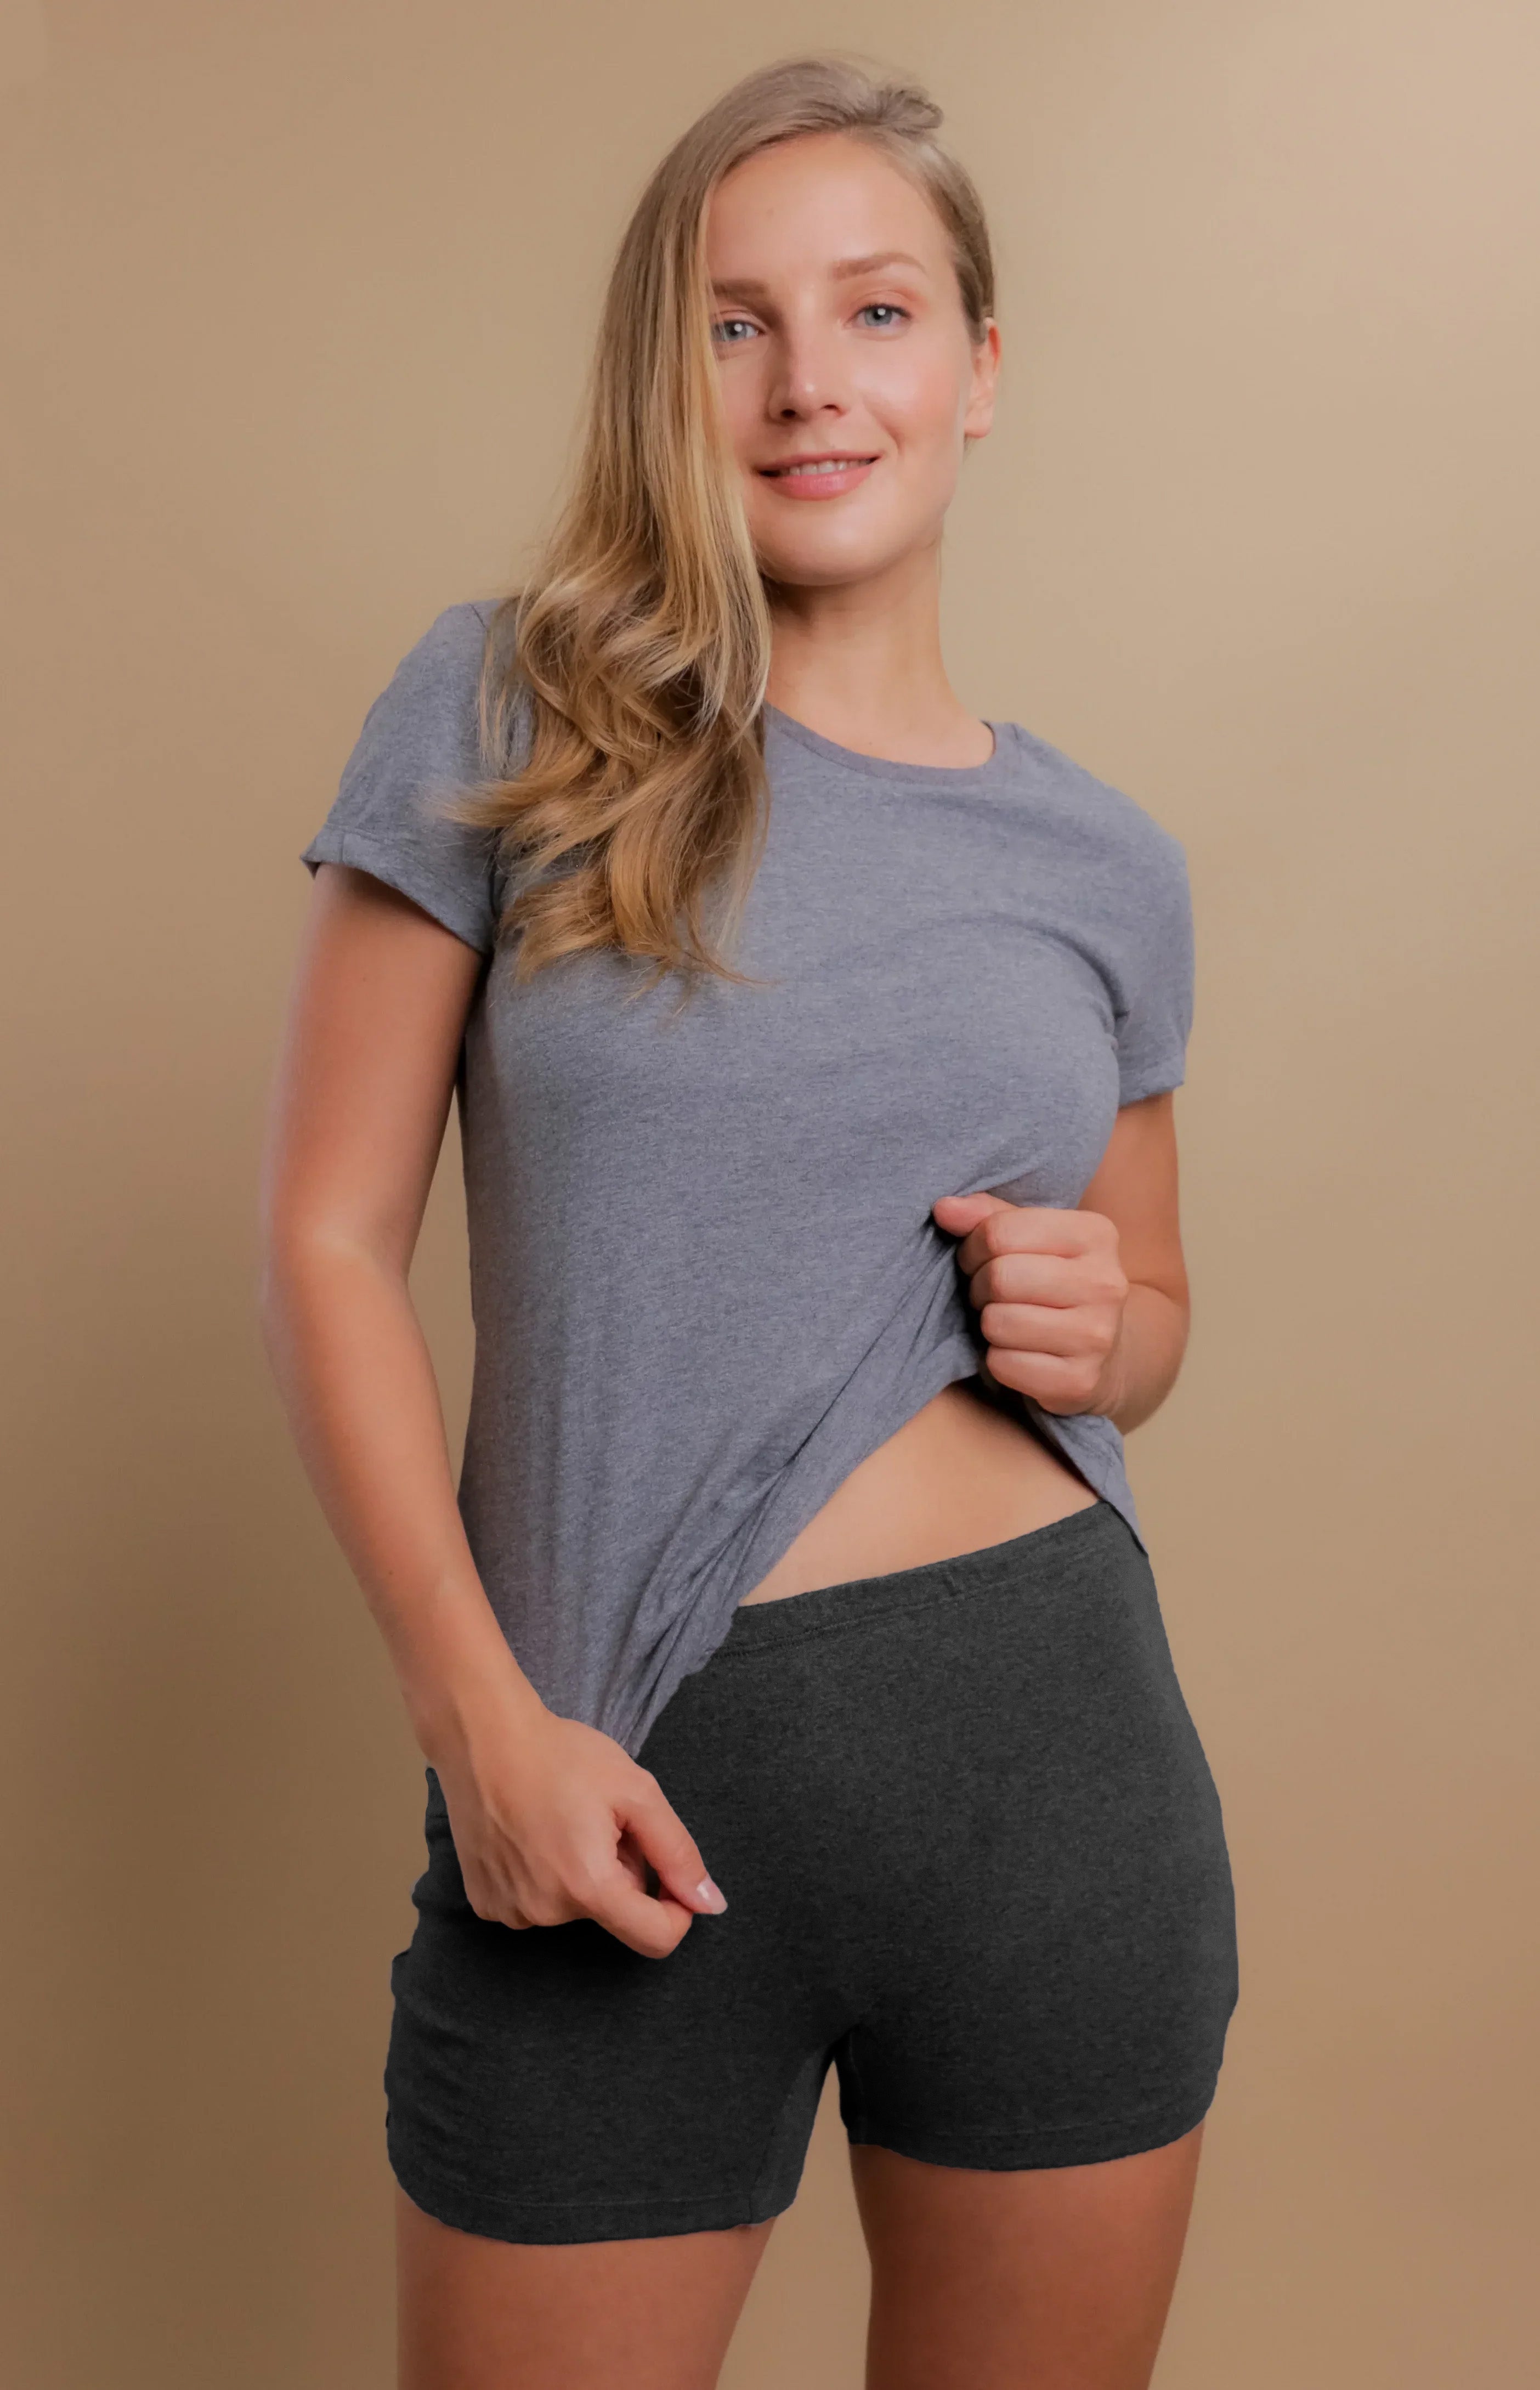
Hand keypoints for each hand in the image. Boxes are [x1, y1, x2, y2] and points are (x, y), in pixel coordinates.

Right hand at [433, 1706, 727, 1960]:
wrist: (483, 1738)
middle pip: (615, 1912)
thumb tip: (710, 1904)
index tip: (666, 1869)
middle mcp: (546, 1913)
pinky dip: (546, 1877)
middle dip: (621, 1873)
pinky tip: (532, 1834)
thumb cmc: (562, 1756)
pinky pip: (536, 1904)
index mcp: (589, 1887)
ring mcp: (510, 1912)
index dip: (677, 1908)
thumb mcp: (636, 1792)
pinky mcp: (485, 1903)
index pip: (656, 1939)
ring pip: (576, 1908)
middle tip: (600, 1821)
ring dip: (584, 1875)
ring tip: (562, 1822)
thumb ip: (678, 1853)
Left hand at [931, 1190, 1129, 1417]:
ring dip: (988, 1324)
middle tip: (990, 1294)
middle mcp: (1105, 1282)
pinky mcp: (1079, 1380)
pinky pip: (1003, 1364)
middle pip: (1000, 1277)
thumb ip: (987, 1216)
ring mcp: (1097, 1335)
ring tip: (1005, 1320)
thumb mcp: (1029, 1237)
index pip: (1001, 1232)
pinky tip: (1018, 1351)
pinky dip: (997, 1360)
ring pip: (999, 1322)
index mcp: (1095, 1234)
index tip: (980, 1258)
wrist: (1103, 1350)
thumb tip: (943, 1209)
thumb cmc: (1052, 1281)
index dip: (974, 1247)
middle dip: (979, 1286)